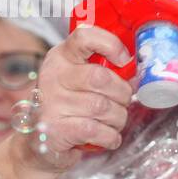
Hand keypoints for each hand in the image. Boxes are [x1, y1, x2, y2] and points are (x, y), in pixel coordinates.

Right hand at [19, 25, 133, 172]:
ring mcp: (51, 102)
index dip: (111, 45)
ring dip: (118, 118)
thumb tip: (138, 75)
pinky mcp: (54, 128)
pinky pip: (97, 130)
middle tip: (123, 102)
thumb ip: (106, 71)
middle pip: (101, 78)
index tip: (124, 60)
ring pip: (103, 107)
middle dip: (123, 93)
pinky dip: (110, 136)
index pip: (84, 37)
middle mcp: (53, 75)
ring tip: (112, 121)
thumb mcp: (81, 80)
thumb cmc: (70, 106)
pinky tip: (108, 136)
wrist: (39, 141)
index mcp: (62, 57)